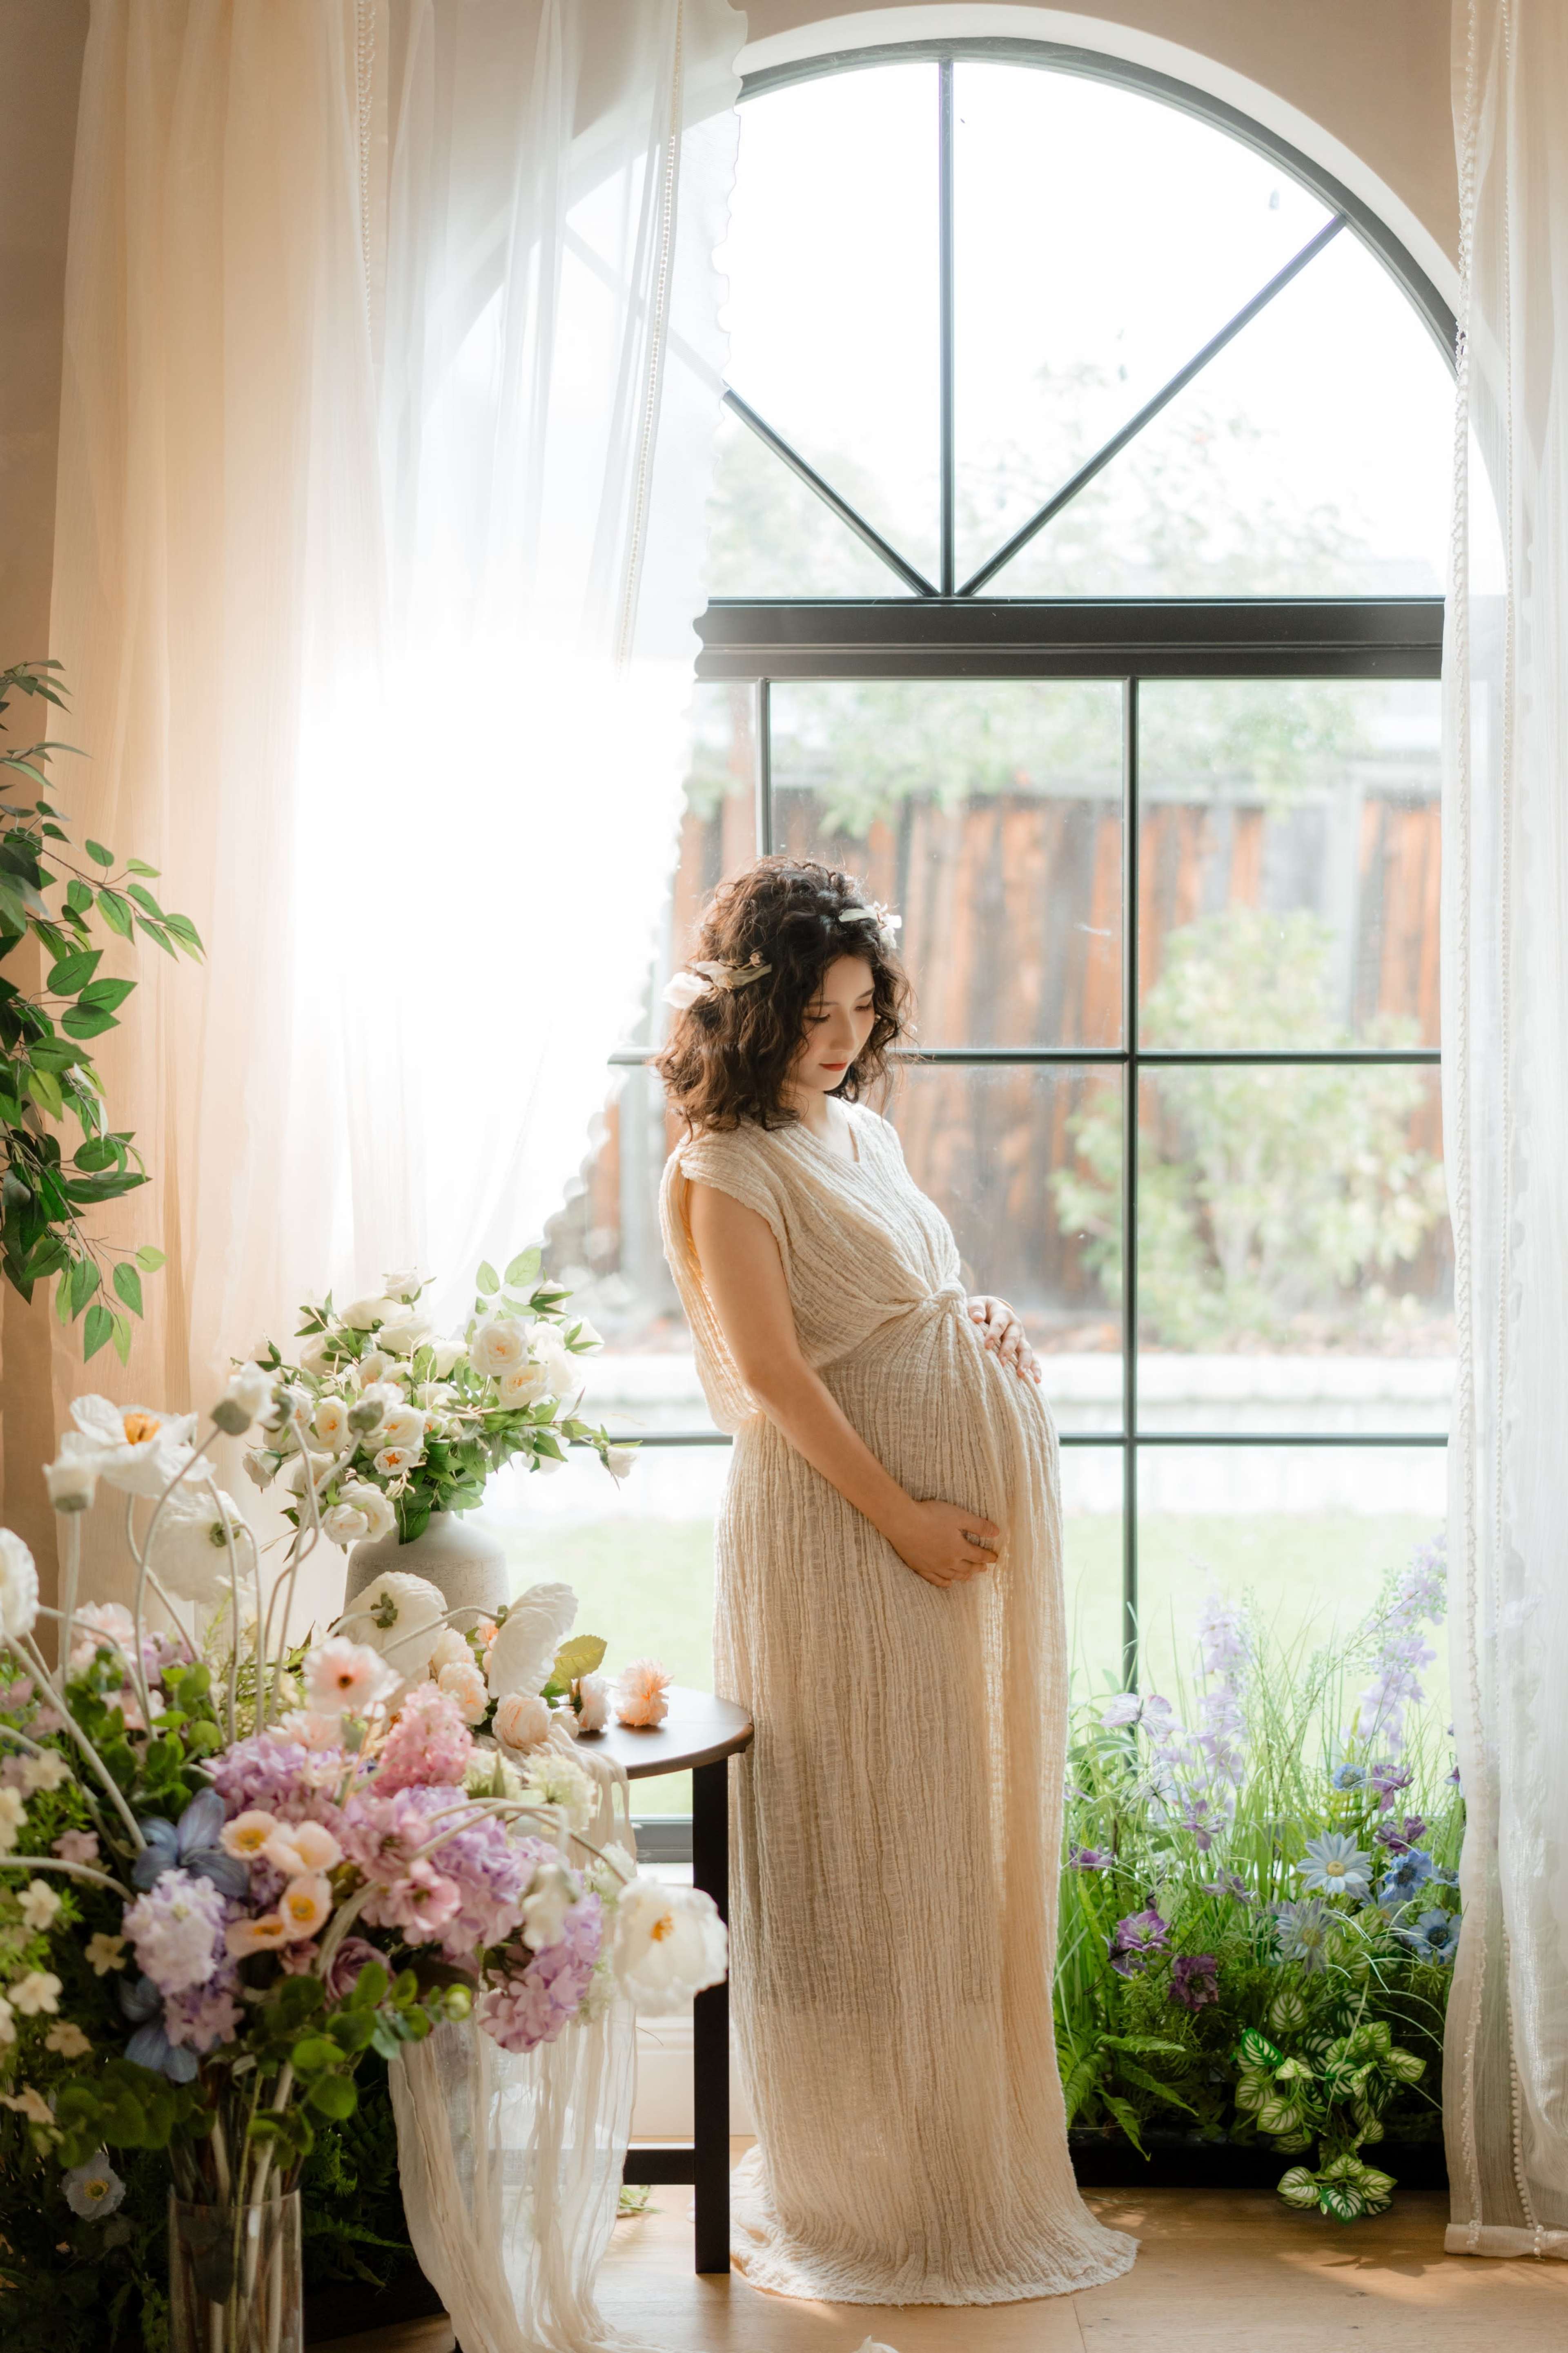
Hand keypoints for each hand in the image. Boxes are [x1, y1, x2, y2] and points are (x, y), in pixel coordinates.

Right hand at [888, 1498, 1002, 1586]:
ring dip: (964, 1576)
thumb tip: (997, 1532)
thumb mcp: (959, 1516)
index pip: (979, 1555)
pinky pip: (935, 1580)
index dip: (988, 1557)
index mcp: (959, 1549)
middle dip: (978, 1568)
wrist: (903, 1522)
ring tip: (970, 1576)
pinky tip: (948, 1583)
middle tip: (984, 1568)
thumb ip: (978, 1525)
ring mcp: (933, 1566)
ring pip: (953, 1575)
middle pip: (967, 1568)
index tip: (995, 1558)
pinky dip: (944, 1583)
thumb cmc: (931, 1516)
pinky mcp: (920, 1567)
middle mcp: (948, 1562)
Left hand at [967, 1295, 1041, 1384]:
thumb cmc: (980, 1309)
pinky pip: (1032, 1358)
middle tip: (1001, 1362)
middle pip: (1013, 1338)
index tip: (987, 1345)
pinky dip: (1036, 1369)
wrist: (991, 1310)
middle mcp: (1015, 1325)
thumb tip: (977, 1318)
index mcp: (1003, 1313)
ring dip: (1024, 1362)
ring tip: (1021, 1374)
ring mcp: (1021, 1337)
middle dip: (1007, 1350)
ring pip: (1025, 1349)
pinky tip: (1037, 1380)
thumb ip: (975, 1309)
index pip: (999, 1324)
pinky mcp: (1023, 1347)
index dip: (993, 1334)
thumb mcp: (976, 1303)